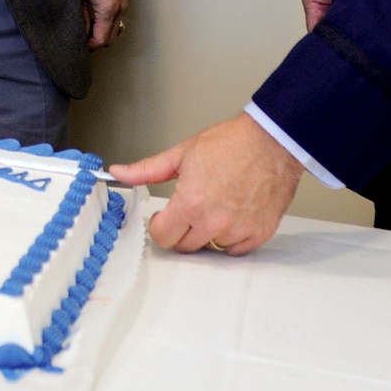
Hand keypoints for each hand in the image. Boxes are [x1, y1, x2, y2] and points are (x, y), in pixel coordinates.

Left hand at [82, 0, 126, 48]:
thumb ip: (82, 18)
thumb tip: (81, 35)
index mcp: (108, 9)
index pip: (102, 40)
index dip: (90, 46)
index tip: (80, 46)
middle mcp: (119, 10)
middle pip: (110, 39)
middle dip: (96, 42)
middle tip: (82, 39)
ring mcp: (123, 6)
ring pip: (114, 30)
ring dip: (102, 34)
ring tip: (87, 29)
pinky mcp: (122, 2)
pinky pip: (115, 21)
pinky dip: (106, 25)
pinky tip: (95, 21)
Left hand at [108, 113, 300, 254]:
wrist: (272, 140)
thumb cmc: (231, 143)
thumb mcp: (182, 153)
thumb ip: (147, 170)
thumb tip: (119, 173)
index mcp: (191, 202)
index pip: (163, 236)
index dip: (160, 225)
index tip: (165, 216)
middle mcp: (214, 221)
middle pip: (186, 246)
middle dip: (183, 229)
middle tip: (192, 206)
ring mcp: (239, 230)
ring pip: (211, 247)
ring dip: (209, 232)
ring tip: (216, 205)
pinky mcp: (260, 233)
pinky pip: (237, 249)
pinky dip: (233, 237)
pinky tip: (233, 214)